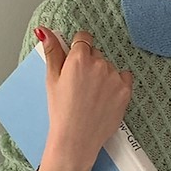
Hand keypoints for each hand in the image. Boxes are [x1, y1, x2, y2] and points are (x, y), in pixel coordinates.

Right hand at [38, 26, 133, 166]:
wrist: (77, 139)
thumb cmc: (62, 112)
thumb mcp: (52, 79)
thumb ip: (52, 51)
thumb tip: (44, 30)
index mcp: (79, 58)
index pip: (83, 38)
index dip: (78, 51)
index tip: (76, 66)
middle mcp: (99, 64)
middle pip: (96, 54)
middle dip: (90, 65)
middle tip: (81, 87)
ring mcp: (114, 77)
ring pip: (109, 67)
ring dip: (103, 76)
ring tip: (93, 97)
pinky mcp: (125, 91)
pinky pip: (125, 78)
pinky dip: (118, 84)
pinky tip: (106, 98)